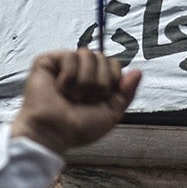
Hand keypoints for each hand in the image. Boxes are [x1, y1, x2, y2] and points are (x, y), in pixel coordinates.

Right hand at [10, 50, 141, 155]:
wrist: (53, 132)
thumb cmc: (77, 128)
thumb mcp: (111, 114)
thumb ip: (126, 93)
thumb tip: (138, 71)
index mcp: (97, 81)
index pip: (114, 64)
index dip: (112, 80)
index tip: (101, 98)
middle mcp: (82, 71)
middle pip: (103, 57)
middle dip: (98, 82)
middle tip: (84, 99)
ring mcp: (65, 65)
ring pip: (87, 54)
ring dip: (83, 81)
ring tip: (71, 95)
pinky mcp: (48, 61)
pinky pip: (69, 56)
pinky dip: (67, 77)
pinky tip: (59, 88)